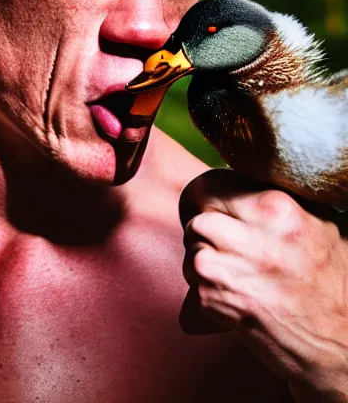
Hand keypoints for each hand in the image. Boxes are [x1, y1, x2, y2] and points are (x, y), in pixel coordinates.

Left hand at [179, 169, 347, 399]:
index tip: (208, 208)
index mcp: (276, 209)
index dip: (204, 199)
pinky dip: (205, 290)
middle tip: (222, 245)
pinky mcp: (215, 300)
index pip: (210, 186)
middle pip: (198, 221)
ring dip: (203, 262)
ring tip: (233, 272)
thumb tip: (237, 183)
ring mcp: (231, 271)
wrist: (339, 342)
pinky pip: (193, 284)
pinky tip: (234, 294)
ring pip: (192, 252)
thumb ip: (272, 200)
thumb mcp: (317, 223)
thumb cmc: (330, 280)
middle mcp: (253, 238)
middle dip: (204, 232)